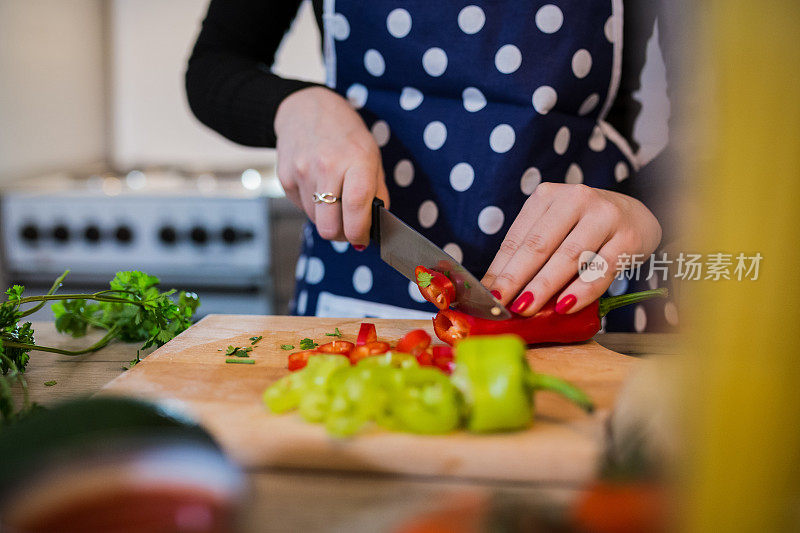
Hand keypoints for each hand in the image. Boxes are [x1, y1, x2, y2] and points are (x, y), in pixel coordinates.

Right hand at [274, 87, 389, 245]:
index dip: (360, 233)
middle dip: (342, 235)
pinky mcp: (285, 178)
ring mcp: (303, 172)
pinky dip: (314, 207)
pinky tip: (319, 187)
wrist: (305, 109)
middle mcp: (327, 166)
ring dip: (328, 219)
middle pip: (330, 226)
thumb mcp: (371, 156)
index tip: (362, 239)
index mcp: (356, 160)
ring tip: (335, 200)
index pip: (357, 208)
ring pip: (316, 221)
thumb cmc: (345, 135)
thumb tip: (377, 225)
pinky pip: (302, 208)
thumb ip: (377, 192)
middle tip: (349, 228)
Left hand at [481, 183, 661, 315]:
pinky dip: (581, 291)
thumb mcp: (554, 229)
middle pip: (540, 245)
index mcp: (548, 196)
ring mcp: (605, 216)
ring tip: (526, 308)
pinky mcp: (628, 238)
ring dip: (544, 286)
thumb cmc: (584, 228)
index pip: (518, 238)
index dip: (501, 268)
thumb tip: (497, 289)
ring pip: (569, 257)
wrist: (636, 215)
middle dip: (516, 278)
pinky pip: (600, 270)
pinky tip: (565, 307)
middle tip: (501, 304)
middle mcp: (576, 199)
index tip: (487, 294)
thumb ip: (529, 253)